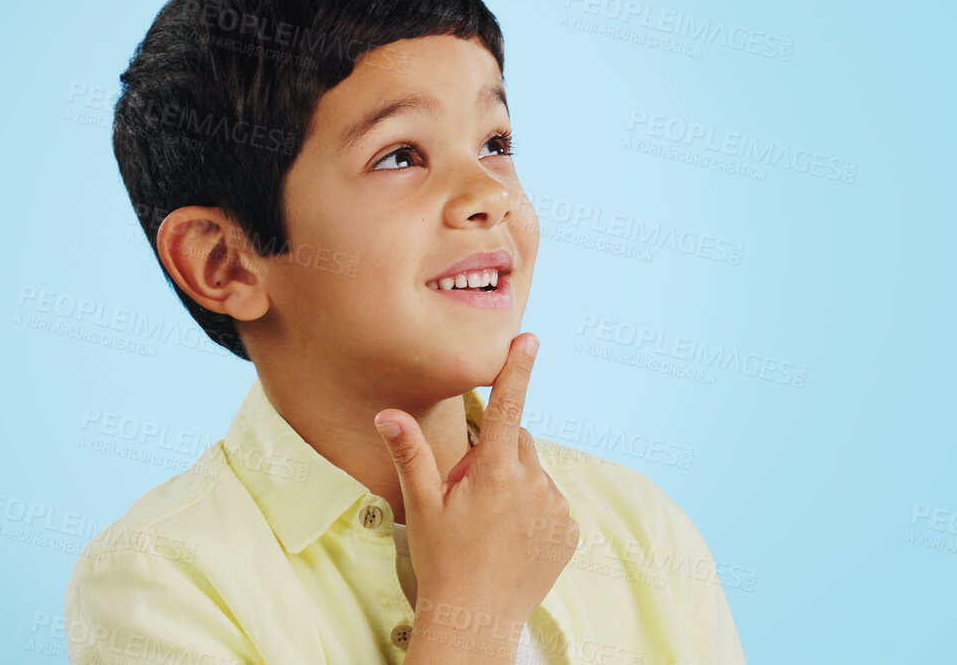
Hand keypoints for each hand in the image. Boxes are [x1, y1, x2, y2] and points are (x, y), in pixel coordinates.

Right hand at [375, 334, 579, 661]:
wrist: (478, 618)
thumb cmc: (442, 560)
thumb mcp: (424, 506)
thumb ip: (411, 454)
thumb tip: (386, 413)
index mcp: (494, 472)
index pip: (507, 406)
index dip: (517, 368)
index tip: (529, 338)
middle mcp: (532, 484)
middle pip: (516, 441)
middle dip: (494, 453)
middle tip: (468, 492)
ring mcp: (556, 507)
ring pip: (534, 473)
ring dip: (515, 483)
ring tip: (490, 524)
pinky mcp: (570, 529)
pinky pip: (551, 501)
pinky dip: (534, 509)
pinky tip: (512, 538)